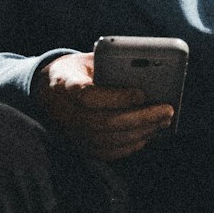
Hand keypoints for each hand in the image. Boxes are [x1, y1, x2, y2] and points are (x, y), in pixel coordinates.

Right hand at [35, 52, 173, 160]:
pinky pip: (109, 152)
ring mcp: (72, 134)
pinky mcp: (81, 147)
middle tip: (167, 110)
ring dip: (142, 132)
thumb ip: (109, 66)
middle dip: (141, 118)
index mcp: (63, 85)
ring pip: (110, 140)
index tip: (142, 92)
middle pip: (105, 122)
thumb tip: (146, 75)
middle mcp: (65, 114)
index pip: (89, 96)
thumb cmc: (76, 72)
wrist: (46, 93)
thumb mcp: (86, 61)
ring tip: (164, 120)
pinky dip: (132, 144)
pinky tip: (149, 133)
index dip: (117, 97)